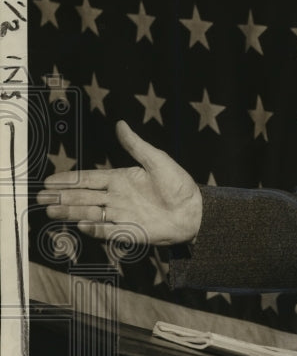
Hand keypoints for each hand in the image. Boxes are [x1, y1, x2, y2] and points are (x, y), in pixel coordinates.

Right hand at [37, 120, 202, 244]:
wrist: (195, 210)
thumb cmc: (179, 184)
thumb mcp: (157, 160)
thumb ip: (135, 145)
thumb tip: (120, 123)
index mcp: (121, 179)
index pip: (88, 179)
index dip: (68, 180)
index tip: (48, 181)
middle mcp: (117, 198)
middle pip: (83, 197)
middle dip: (62, 198)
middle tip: (41, 199)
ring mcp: (122, 215)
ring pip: (90, 213)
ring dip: (71, 212)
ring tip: (51, 211)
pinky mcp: (130, 231)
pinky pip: (108, 230)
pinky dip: (94, 227)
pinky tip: (81, 224)